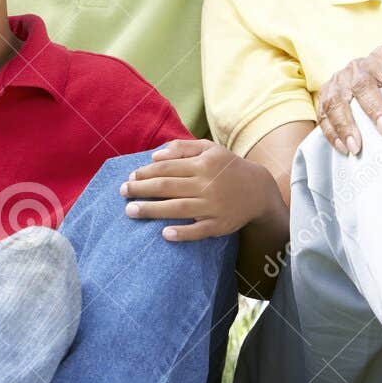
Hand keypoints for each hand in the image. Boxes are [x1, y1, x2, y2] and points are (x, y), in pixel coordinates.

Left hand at [119, 139, 278, 240]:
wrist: (259, 190)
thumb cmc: (228, 167)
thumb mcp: (210, 149)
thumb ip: (183, 148)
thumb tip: (154, 156)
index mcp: (203, 164)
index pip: (167, 168)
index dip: (146, 172)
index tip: (130, 177)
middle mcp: (207, 184)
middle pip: (167, 187)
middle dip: (141, 189)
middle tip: (122, 192)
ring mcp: (213, 206)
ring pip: (178, 208)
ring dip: (152, 210)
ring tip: (131, 211)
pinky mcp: (220, 225)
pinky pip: (199, 230)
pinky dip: (182, 233)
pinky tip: (164, 234)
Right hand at [316, 46, 381, 155]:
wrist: (361, 77)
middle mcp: (358, 67)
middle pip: (363, 86)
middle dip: (375, 110)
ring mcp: (338, 81)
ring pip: (337, 101)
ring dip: (346, 125)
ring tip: (357, 147)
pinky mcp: (323, 96)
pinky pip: (323, 115)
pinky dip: (332, 133)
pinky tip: (344, 149)